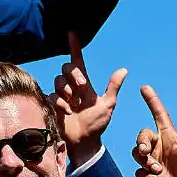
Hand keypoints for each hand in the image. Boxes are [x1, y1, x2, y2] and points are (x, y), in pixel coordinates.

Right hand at [53, 30, 126, 169]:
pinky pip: (52, 96)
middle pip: (67, 67)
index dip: (74, 47)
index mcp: (84, 85)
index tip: (72, 34)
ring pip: (58, 80)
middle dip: (74, 74)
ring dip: (67, 90)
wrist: (84, 142)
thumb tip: (124, 70)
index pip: (78, 61)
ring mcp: (60, 96)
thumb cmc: (96, 125)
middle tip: (81, 87)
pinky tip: (67, 113)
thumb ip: (113, 87)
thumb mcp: (107, 105)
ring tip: (74, 105)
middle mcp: (71, 87)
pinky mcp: (51, 105)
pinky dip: (60, 103)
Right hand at [131, 85, 176, 176]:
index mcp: (170, 138)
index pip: (159, 115)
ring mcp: (152, 162)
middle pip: (142, 136)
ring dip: (146, 162)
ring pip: (137, 153)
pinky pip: (139, 172)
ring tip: (159, 171)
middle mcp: (160, 148)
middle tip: (147, 152)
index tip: (144, 88)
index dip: (152, 101)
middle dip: (142, 142)